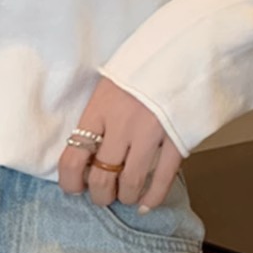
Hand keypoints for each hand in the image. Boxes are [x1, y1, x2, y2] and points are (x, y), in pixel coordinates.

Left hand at [58, 75, 184, 209]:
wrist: (182, 48)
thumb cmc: (142, 66)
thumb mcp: (110, 83)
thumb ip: (98, 115)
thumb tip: (85, 148)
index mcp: (99, 110)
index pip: (72, 158)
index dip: (70, 182)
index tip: (74, 188)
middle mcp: (122, 125)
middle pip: (101, 177)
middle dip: (99, 194)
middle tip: (102, 195)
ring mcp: (150, 133)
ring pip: (130, 183)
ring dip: (124, 196)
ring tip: (124, 196)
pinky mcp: (177, 138)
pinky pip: (162, 178)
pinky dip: (152, 197)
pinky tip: (144, 205)